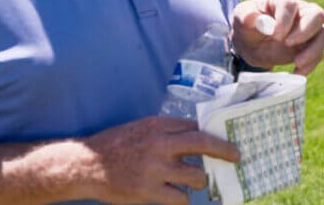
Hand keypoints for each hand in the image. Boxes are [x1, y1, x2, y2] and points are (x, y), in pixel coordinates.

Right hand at [76, 117, 239, 204]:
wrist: (86, 165)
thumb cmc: (116, 144)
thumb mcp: (143, 127)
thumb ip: (168, 130)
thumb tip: (197, 133)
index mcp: (159, 126)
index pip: (197, 126)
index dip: (216, 134)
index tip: (228, 139)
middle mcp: (160, 144)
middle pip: (203, 144)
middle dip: (225, 151)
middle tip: (237, 156)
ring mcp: (155, 169)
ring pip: (196, 176)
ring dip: (200, 180)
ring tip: (196, 181)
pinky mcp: (148, 191)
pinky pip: (180, 198)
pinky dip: (184, 198)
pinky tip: (179, 196)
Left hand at [232, 0, 323, 74]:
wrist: (252, 45)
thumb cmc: (248, 26)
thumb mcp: (240, 18)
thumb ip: (246, 16)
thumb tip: (256, 18)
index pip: (290, 4)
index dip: (284, 19)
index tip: (274, 35)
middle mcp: (301, 10)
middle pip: (317, 14)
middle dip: (306, 31)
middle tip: (289, 44)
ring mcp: (309, 28)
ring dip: (313, 50)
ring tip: (297, 62)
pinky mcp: (311, 45)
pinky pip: (319, 53)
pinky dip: (310, 64)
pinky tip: (296, 73)